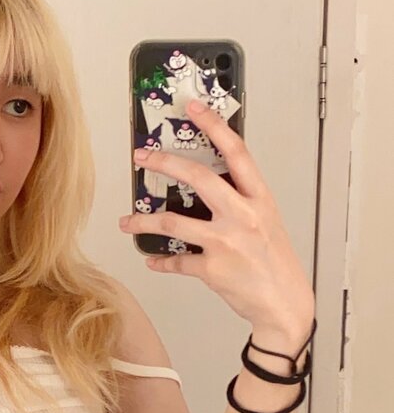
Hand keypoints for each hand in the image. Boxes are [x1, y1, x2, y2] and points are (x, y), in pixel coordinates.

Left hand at [118, 99, 314, 332]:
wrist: (284, 303)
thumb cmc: (275, 262)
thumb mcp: (266, 221)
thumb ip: (241, 201)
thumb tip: (208, 185)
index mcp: (260, 198)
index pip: (236, 152)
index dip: (213, 126)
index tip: (193, 108)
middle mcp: (243, 215)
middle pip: (198, 178)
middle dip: (165, 163)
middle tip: (142, 157)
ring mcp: (226, 242)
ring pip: (172, 222)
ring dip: (144, 221)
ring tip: (127, 221)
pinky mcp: (212, 269)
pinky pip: (176, 262)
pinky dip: (160, 261)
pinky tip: (152, 259)